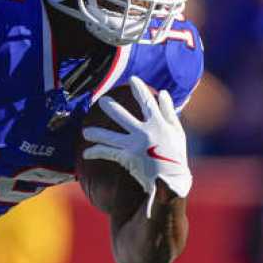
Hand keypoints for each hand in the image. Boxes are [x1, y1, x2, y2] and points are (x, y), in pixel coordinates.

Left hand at [82, 76, 191, 216]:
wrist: (171, 182)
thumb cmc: (176, 159)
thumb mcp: (177, 133)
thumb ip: (169, 112)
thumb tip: (164, 93)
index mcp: (158, 124)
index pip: (147, 102)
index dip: (139, 89)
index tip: (132, 80)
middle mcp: (143, 132)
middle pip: (122, 116)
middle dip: (110, 107)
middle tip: (101, 101)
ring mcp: (133, 145)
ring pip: (109, 136)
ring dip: (96, 133)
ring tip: (85, 132)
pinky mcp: (126, 158)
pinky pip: (107, 153)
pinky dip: (96, 152)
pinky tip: (86, 154)